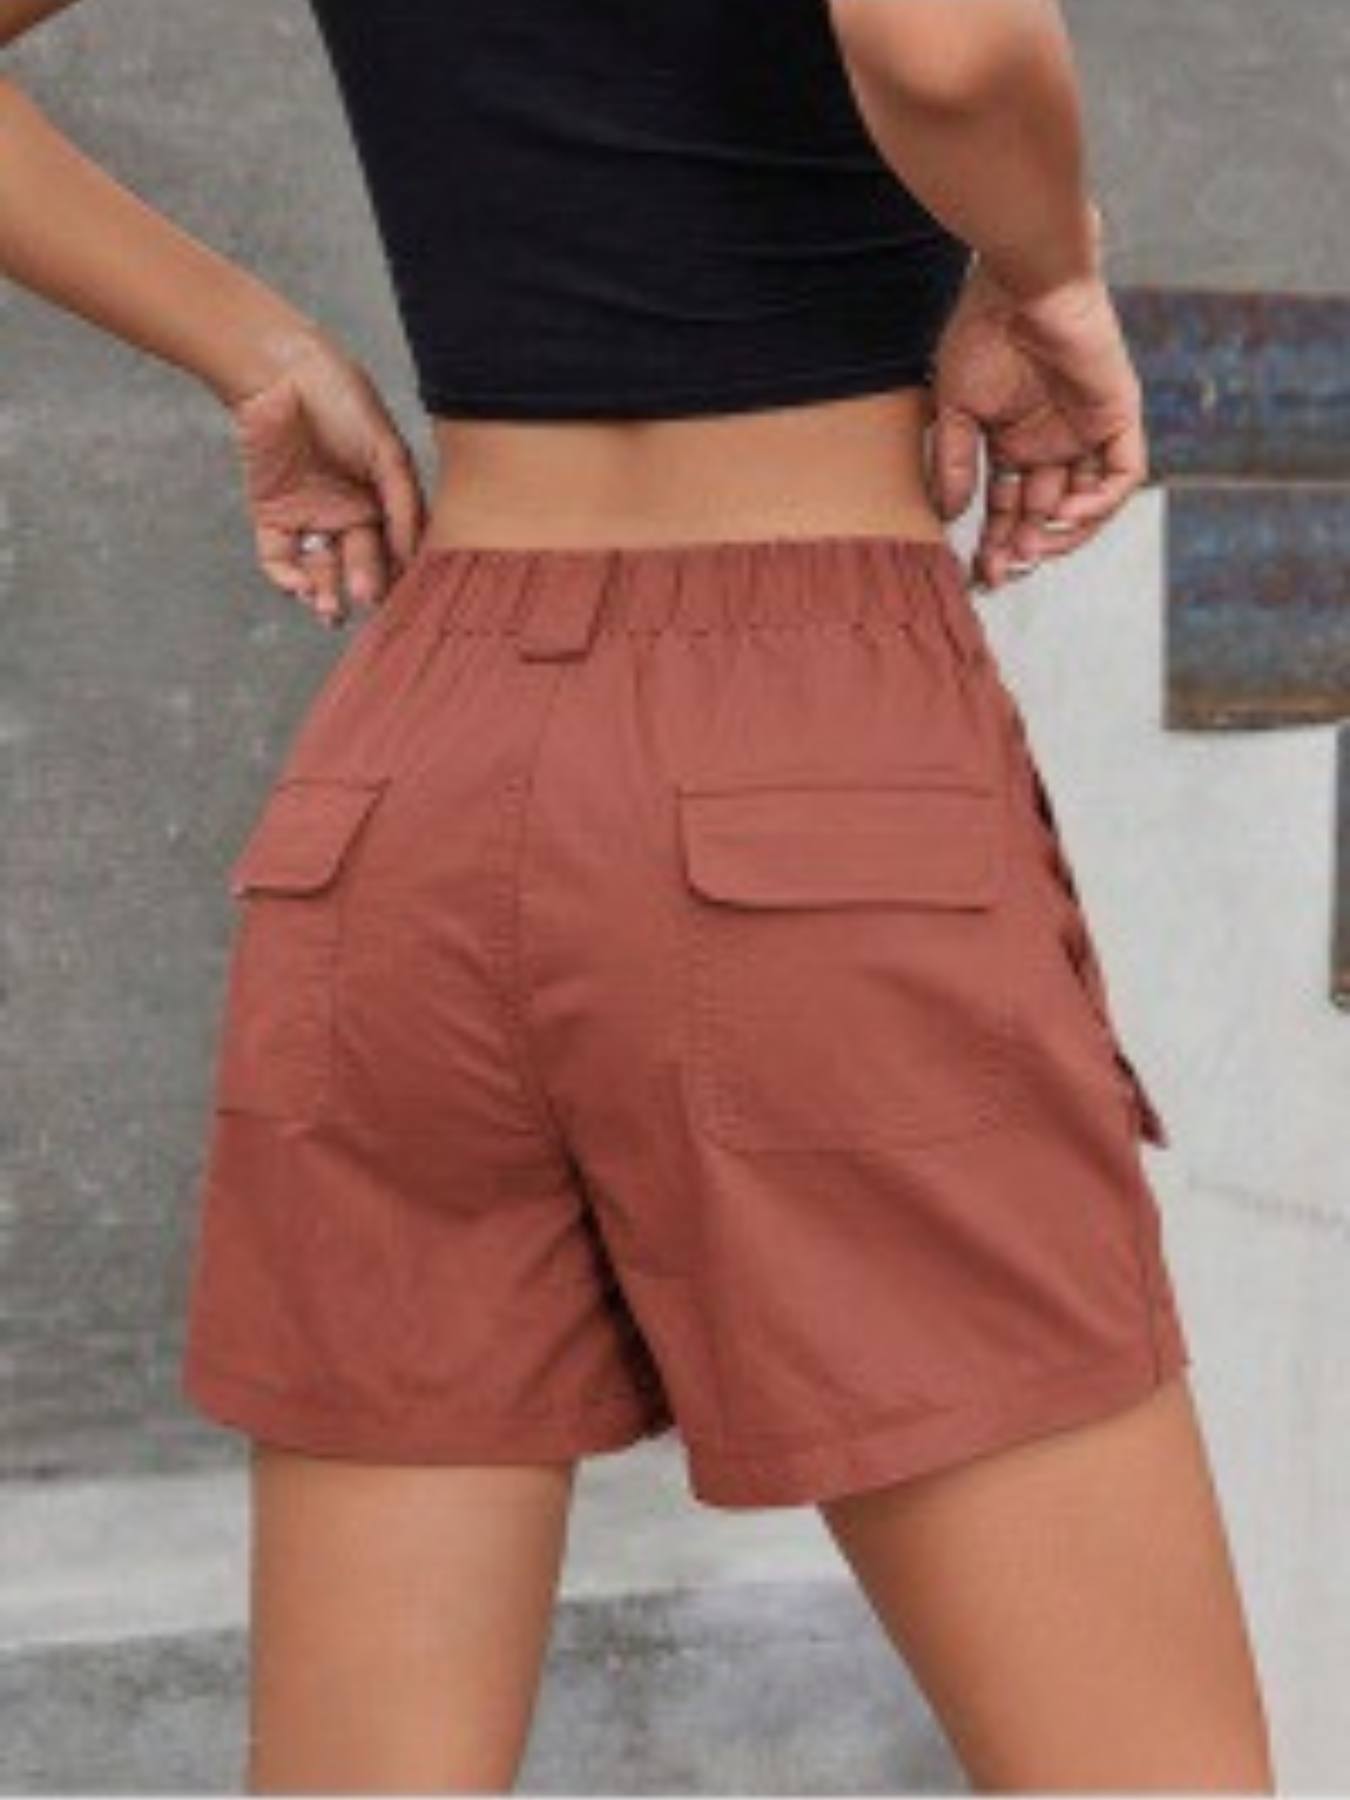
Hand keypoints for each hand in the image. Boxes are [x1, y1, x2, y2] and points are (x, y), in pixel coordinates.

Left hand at [230, 335, 426, 626]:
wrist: (283, 372)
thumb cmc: (344, 402)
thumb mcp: (388, 453)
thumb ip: (403, 505)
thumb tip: (412, 557)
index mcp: (379, 502)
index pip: (392, 551)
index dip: (395, 576)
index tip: (397, 594)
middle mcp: (346, 514)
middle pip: (357, 566)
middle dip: (361, 587)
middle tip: (364, 600)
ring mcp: (308, 516)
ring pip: (319, 570)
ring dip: (325, 595)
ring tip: (330, 610)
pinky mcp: (270, 515)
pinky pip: (279, 558)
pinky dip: (287, 579)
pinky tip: (300, 587)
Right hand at [929, 266, 1146, 589]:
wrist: (1023, 286)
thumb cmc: (983, 333)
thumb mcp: (956, 410)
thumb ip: (956, 464)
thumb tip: (951, 516)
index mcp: (1013, 442)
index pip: (1009, 507)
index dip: (995, 543)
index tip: (978, 573)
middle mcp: (1052, 442)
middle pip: (1044, 515)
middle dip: (1023, 548)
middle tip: (1002, 570)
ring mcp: (1087, 431)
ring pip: (1087, 504)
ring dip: (1062, 535)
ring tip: (1032, 548)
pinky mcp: (1117, 417)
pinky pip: (1122, 475)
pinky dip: (1100, 502)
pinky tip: (1066, 514)